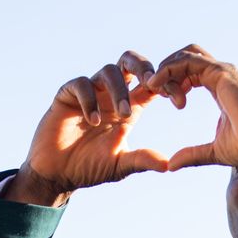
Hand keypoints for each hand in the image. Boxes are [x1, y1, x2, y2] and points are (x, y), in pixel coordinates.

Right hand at [4, 51, 167, 205]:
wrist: (58, 174)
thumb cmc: (91, 168)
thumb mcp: (121, 165)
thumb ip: (142, 160)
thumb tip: (169, 165)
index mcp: (129, 107)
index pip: (152, 86)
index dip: (167, 86)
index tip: (179, 102)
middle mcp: (111, 95)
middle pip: (130, 63)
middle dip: (144, 67)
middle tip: (152, 83)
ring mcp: (90, 93)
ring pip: (109, 71)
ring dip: (119, 90)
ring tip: (124, 115)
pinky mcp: (67, 96)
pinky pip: (81, 85)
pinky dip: (90, 99)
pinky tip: (93, 120)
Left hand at [148, 45, 237, 179]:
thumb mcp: (213, 152)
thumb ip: (192, 155)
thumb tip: (171, 166)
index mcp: (219, 88)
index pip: (190, 72)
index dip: (172, 81)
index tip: (160, 98)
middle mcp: (221, 75)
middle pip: (185, 57)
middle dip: (165, 70)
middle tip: (151, 90)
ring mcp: (222, 71)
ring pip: (184, 55)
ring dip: (164, 68)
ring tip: (151, 87)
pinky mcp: (221, 72)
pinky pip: (187, 61)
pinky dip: (168, 69)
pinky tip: (157, 86)